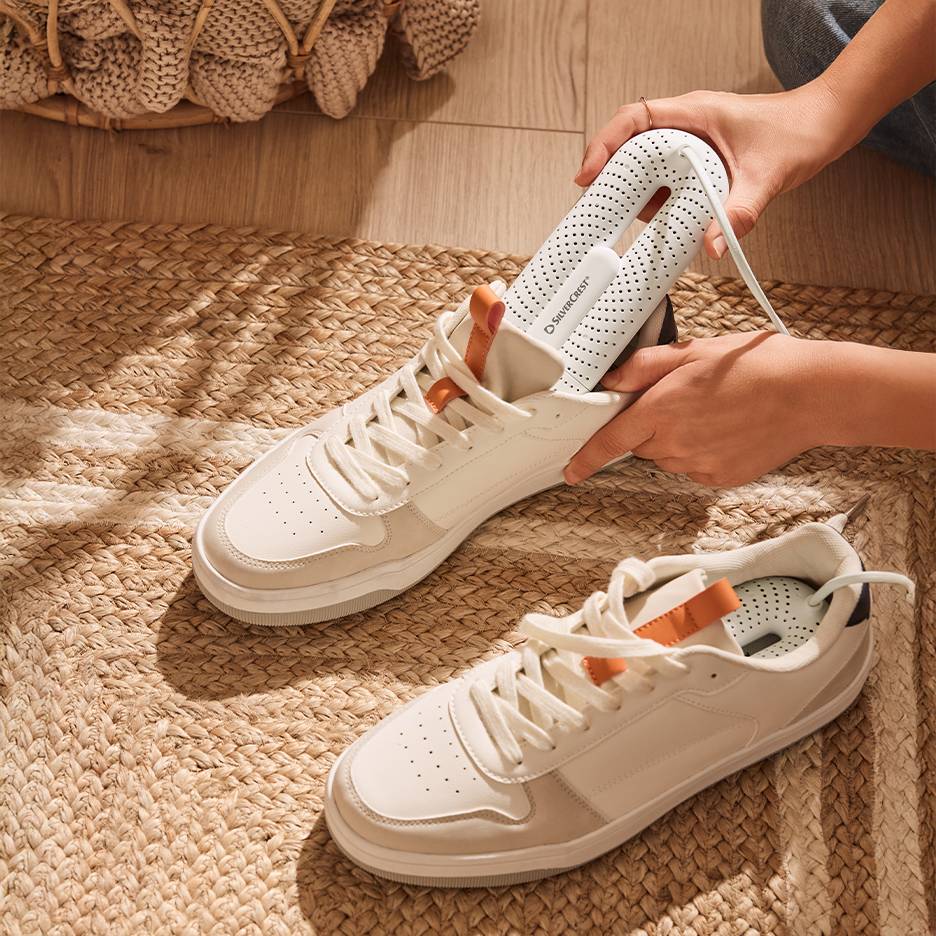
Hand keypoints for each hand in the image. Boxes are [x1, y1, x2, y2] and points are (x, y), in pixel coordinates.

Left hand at [564, 333, 822, 487]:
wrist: (810, 395)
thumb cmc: (757, 366)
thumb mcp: (695, 350)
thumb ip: (645, 367)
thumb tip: (613, 379)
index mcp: (662, 410)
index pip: (610, 441)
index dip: (586, 458)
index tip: (570, 471)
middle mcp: (675, 444)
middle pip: (642, 444)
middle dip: (652, 425)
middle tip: (685, 399)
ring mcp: (698, 464)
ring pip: (669, 456)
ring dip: (678, 438)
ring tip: (714, 410)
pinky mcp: (720, 478)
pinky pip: (695, 466)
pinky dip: (702, 451)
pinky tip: (728, 429)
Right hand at [576, 83, 849, 258]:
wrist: (824, 124)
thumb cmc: (798, 133)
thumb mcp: (768, 176)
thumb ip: (739, 212)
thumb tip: (711, 247)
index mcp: (694, 114)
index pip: (633, 119)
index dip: (604, 145)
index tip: (588, 175)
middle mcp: (686, 124)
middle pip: (629, 144)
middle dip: (611, 175)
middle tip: (601, 207)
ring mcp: (690, 142)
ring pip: (645, 164)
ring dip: (637, 192)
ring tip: (640, 219)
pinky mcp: (697, 160)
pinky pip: (665, 178)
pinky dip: (659, 199)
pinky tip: (665, 219)